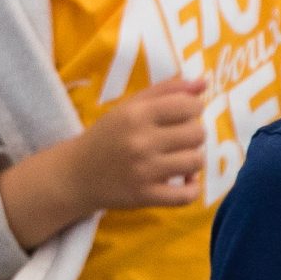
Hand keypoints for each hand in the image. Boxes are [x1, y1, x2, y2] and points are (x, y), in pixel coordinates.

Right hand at [73, 78, 205, 210]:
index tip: (183, 116)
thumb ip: (166, 91)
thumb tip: (204, 83)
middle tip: (178, 139)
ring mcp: (144, 171)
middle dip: (193, 135)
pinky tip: (185, 181)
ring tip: (179, 158)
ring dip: (192, 160)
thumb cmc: (106, 136)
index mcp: (136, 115)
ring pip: (196, 162)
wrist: (76, 174)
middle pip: (197, 134)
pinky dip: (192, 188)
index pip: (189, 106)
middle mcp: (141, 141)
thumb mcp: (129, 107)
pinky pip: (186, 195)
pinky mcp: (145, 196)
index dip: (193, 109)